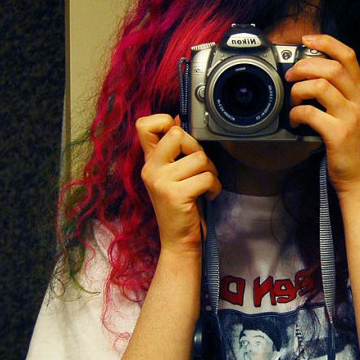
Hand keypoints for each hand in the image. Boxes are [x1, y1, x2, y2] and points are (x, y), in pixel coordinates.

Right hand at [136, 115, 221, 252]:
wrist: (178, 240)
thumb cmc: (181, 205)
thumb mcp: (174, 174)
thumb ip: (174, 149)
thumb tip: (178, 119)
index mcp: (149, 161)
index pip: (144, 124)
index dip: (166, 122)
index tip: (180, 138)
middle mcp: (151, 169)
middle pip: (177, 134)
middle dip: (197, 148)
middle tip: (200, 167)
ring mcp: (161, 182)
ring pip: (199, 157)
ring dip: (211, 171)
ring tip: (205, 184)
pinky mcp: (175, 195)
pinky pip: (207, 177)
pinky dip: (215, 187)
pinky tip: (208, 195)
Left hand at [285, 34, 359, 195]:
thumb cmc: (350, 145)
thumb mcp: (352, 113)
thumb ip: (338, 93)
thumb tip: (308, 74)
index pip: (348, 55)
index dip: (326, 42)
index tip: (307, 40)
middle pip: (331, 67)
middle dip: (304, 66)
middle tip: (290, 76)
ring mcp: (351, 116)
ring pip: (320, 86)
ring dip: (298, 90)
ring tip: (293, 101)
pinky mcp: (339, 134)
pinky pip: (310, 113)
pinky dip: (296, 114)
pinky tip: (295, 121)